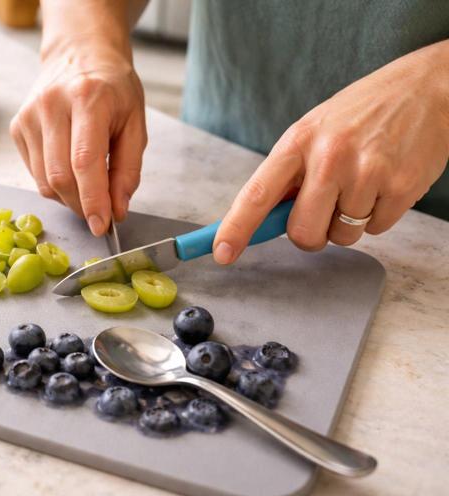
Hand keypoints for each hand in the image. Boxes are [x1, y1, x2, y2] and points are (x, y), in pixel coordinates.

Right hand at [10, 35, 146, 235]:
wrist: (79, 52)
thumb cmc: (112, 87)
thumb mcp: (135, 122)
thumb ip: (128, 170)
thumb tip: (116, 210)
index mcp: (87, 98)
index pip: (85, 161)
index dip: (93, 200)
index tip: (102, 225)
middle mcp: (51, 104)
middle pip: (60, 177)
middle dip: (81, 205)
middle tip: (100, 212)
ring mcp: (29, 116)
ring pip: (44, 181)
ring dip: (68, 197)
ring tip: (87, 185)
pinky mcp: (17, 127)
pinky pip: (34, 174)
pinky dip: (54, 183)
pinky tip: (68, 166)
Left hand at [213, 40, 448, 263]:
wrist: (427, 87)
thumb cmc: (362, 113)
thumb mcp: (315, 130)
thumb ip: (289, 175)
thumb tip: (261, 222)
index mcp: (299, 141)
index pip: (256, 194)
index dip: (236, 228)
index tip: (221, 253)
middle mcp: (330, 156)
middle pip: (302, 232)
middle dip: (310, 234)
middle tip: (324, 212)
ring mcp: (367, 172)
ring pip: (342, 236)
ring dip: (349, 222)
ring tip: (363, 182)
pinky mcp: (401, 187)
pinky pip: (376, 230)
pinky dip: (378, 215)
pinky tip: (385, 182)